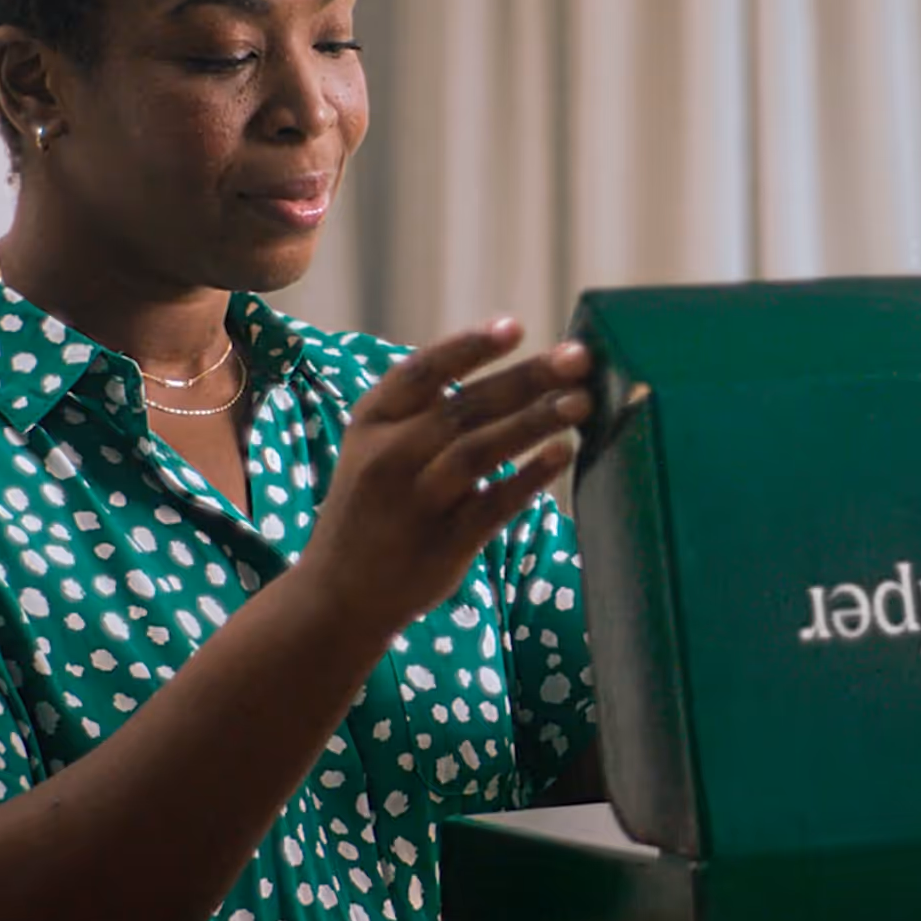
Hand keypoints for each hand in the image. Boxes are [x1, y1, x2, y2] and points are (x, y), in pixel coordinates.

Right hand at [303, 319, 591, 635]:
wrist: (338, 593)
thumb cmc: (374, 506)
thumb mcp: (374, 448)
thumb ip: (425, 412)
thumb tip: (514, 373)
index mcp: (371, 422)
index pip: (422, 372)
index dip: (469, 347)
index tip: (515, 327)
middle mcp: (388, 458)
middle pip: (465, 407)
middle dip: (526, 378)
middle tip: (578, 358)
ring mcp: (415, 504)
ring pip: (480, 451)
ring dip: (534, 421)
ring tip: (581, 401)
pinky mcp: (443, 545)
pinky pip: (495, 504)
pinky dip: (531, 477)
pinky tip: (563, 453)